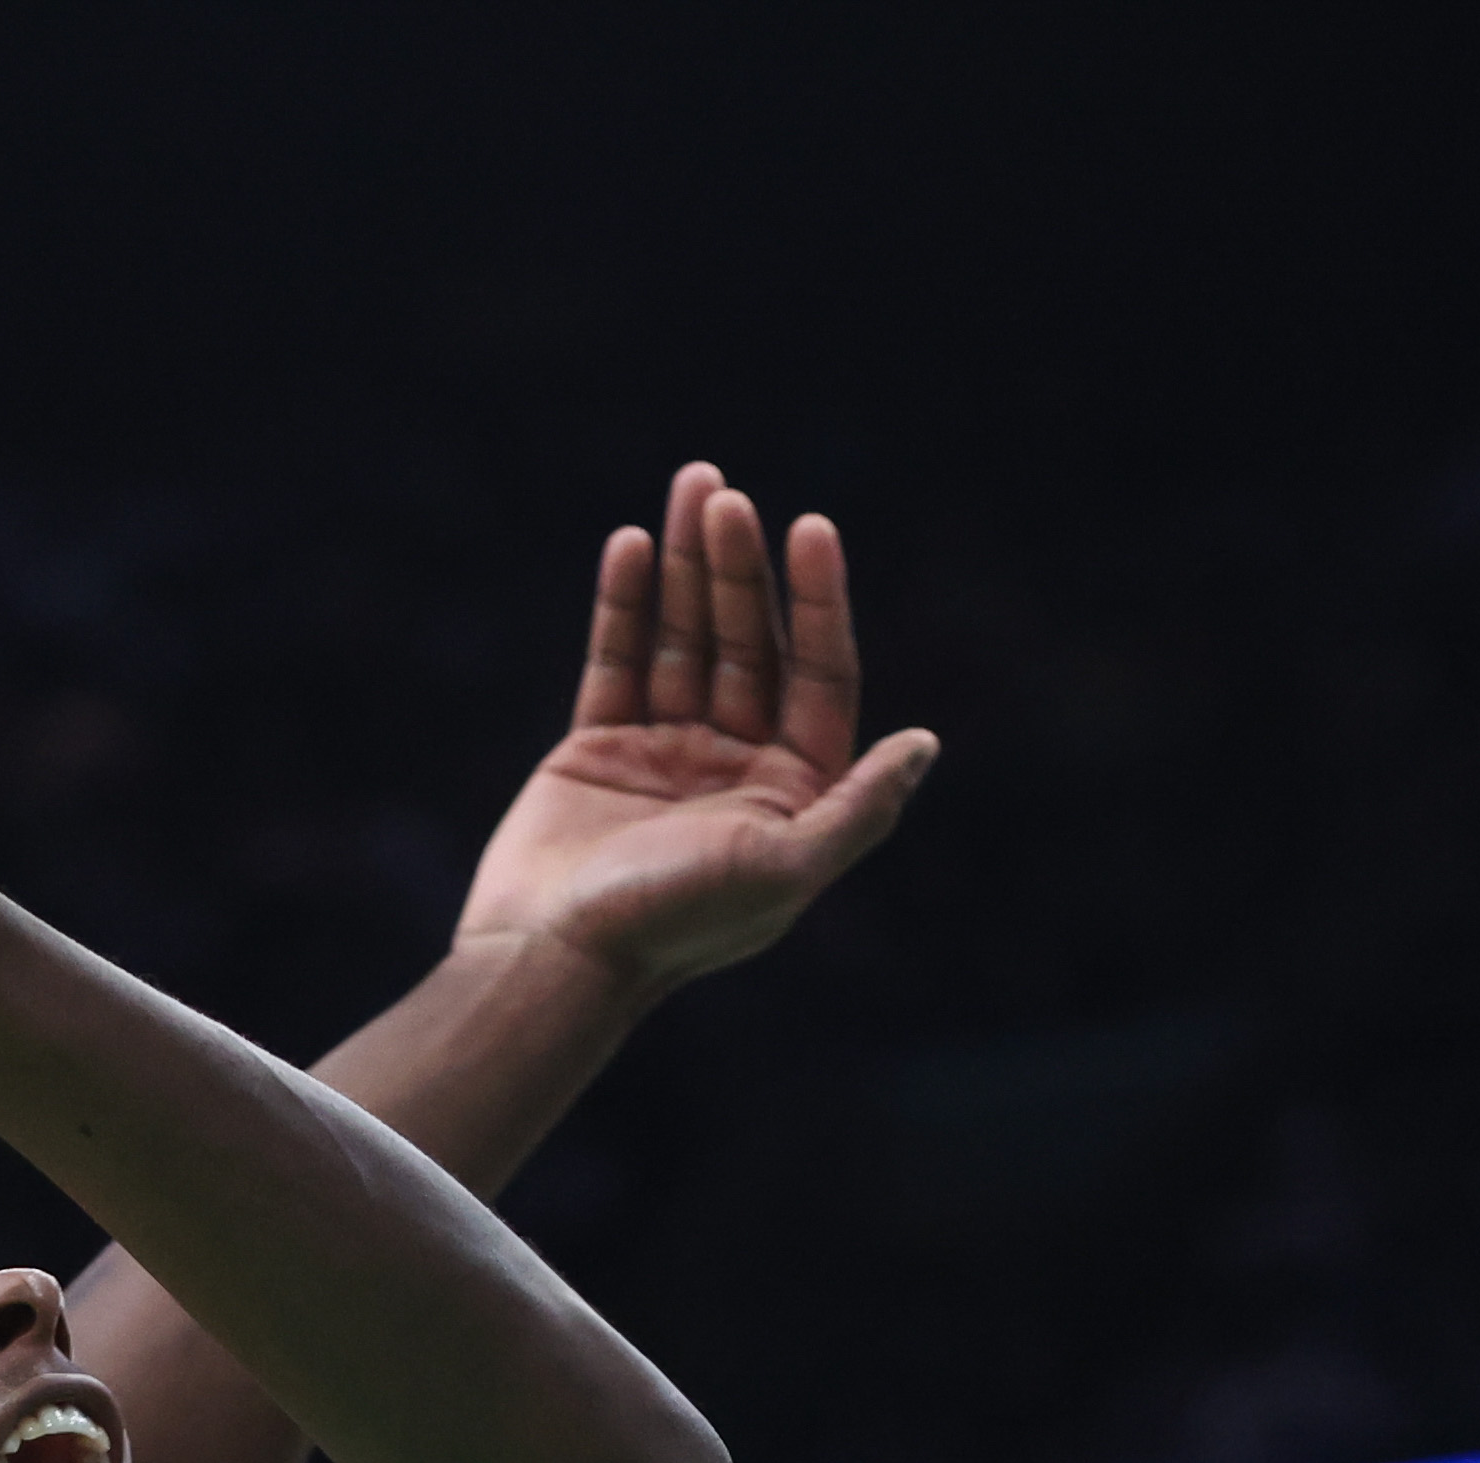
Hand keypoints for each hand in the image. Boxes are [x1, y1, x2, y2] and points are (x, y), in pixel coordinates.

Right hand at [458, 466, 942, 1000]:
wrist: (553, 959)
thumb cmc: (672, 923)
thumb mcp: (783, 869)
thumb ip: (860, 808)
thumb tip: (926, 742)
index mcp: (792, 794)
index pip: (816, 675)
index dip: (815, 600)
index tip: (810, 527)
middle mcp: (736, 768)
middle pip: (748, 643)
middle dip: (738, 568)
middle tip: (724, 492)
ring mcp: (666, 754)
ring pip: (684, 638)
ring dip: (686, 565)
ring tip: (693, 486)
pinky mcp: (598, 749)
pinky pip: (618, 660)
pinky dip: (625, 603)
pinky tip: (631, 543)